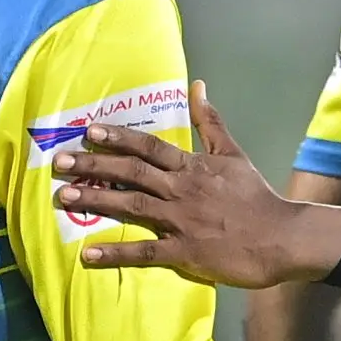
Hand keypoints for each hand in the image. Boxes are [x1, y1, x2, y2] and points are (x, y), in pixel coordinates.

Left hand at [52, 84, 304, 287]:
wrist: (280, 237)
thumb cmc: (256, 197)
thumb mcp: (233, 154)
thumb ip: (211, 122)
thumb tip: (198, 86)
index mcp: (192, 167)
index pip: (149, 147)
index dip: (118, 138)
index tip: (89, 131)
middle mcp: (182, 190)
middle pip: (131, 173)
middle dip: (94, 166)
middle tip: (59, 163)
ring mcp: (182, 221)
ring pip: (132, 206)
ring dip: (97, 201)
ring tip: (64, 197)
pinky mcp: (185, 252)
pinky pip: (145, 252)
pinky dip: (115, 253)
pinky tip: (88, 254)